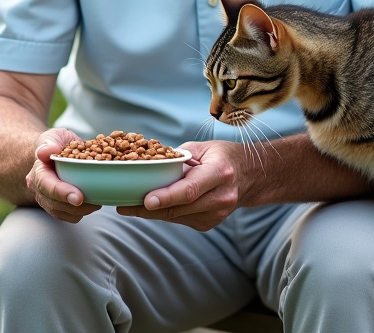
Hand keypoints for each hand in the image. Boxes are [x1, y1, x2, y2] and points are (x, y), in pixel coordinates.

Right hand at [25, 128, 102, 222]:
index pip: (45, 184)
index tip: (78, 197)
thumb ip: (50, 141)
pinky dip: (80, 213)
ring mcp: (46, 200)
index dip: (61, 192)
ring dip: (79, 211)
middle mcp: (39, 189)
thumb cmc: (55, 143)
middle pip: (53, 203)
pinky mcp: (56, 207)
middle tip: (95, 204)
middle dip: (74, 207)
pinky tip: (92, 204)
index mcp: (38, 171)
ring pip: (61, 212)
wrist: (53, 153)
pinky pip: (67, 217)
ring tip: (96, 202)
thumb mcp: (54, 135)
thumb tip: (46, 151)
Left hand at [116, 139, 245, 230]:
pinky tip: (152, 207)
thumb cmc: (221, 156)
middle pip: (180, 208)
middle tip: (124, 206)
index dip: (167, 197)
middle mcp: (221, 197)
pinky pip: (180, 220)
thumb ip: (177, 158)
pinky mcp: (210, 224)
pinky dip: (165, 213)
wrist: (249, 176)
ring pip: (177, 217)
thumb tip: (148, 164)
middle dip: (149, 209)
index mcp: (219, 173)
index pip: (190, 189)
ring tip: (129, 206)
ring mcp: (217, 214)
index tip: (146, 200)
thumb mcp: (202, 148)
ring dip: (152, 213)